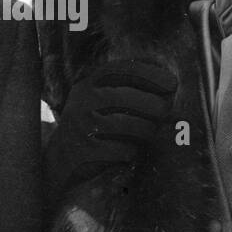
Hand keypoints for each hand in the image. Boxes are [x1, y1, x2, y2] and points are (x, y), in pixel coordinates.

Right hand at [44, 59, 177, 198]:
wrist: (60, 161)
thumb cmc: (93, 127)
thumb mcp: (102, 102)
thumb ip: (130, 92)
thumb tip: (169, 92)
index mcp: (88, 84)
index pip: (121, 70)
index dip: (149, 74)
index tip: (172, 83)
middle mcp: (83, 101)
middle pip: (126, 97)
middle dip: (153, 104)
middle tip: (166, 111)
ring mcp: (82, 126)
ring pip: (128, 124)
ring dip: (147, 129)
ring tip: (149, 132)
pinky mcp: (86, 150)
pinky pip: (122, 149)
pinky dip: (133, 150)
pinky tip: (130, 151)